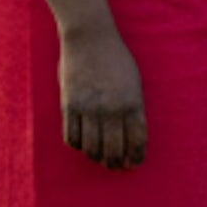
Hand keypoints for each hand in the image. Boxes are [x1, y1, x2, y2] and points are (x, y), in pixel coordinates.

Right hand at [56, 21, 146, 169]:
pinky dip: (77, 145)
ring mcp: (89, 108)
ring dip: (96, 157)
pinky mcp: (69, 105)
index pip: (137, 139)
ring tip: (99, 159)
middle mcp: (111, 108)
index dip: (135, 156)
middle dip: (115, 162)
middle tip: (115, 167)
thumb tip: (131, 133)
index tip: (133, 164)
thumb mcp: (134, 82)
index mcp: (133, 102)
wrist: (89, 39)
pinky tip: (82, 145)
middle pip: (113, 148)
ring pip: (91, 146)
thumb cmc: (116, 60)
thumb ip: (133, 107)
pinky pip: (71, 136)